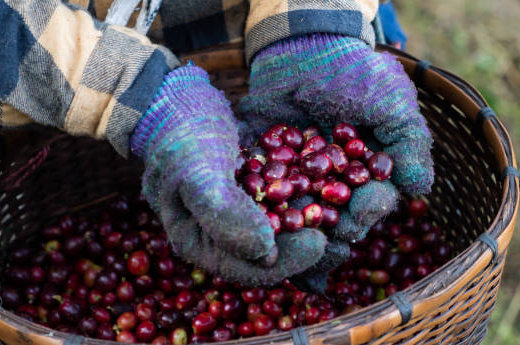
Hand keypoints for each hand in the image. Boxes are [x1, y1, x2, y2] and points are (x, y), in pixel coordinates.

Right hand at [130, 65, 326, 285]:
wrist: (173, 96)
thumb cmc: (178, 135)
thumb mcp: (197, 173)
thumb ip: (225, 215)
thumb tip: (266, 254)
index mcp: (199, 242)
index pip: (248, 268)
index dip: (287, 261)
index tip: (319, 242)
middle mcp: (221, 233)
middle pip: (272, 254)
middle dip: (308, 244)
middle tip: (345, 229)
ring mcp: (239, 210)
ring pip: (284, 228)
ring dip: (314, 221)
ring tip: (346, 211)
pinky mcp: (254, 187)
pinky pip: (286, 200)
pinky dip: (308, 195)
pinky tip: (333, 184)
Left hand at [239, 33, 433, 242]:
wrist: (303, 46)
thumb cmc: (354, 73)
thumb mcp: (390, 101)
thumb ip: (408, 142)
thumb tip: (420, 188)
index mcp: (365, 173)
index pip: (371, 201)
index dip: (370, 209)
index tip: (365, 206)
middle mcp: (332, 182)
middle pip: (334, 217)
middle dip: (333, 227)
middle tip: (327, 229)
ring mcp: (297, 178)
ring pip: (298, 213)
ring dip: (296, 227)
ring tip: (292, 232)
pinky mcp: (265, 168)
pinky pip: (261, 190)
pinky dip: (259, 202)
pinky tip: (258, 214)